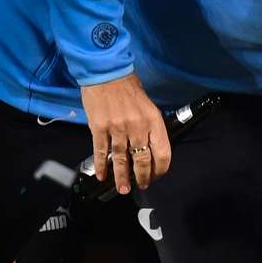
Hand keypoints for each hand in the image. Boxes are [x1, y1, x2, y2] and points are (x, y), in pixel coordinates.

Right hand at [79, 72, 170, 193]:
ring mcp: (117, 128)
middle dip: (143, 177)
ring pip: (121, 160)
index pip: (162, 153)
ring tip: (123, 189)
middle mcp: (137, 127)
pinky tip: (102, 176)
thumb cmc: (129, 88)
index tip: (157, 175)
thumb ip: (150, 127)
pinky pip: (101, 152)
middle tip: (142, 186)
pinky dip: (102, 166)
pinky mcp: (99, 128)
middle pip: (142, 160)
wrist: (106, 73)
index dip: (160, 169)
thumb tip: (150, 148)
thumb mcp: (149, 107)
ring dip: (122, 177)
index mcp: (154, 122)